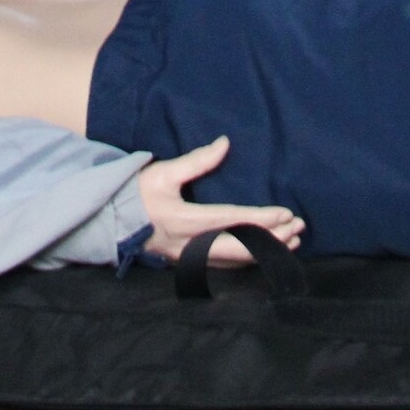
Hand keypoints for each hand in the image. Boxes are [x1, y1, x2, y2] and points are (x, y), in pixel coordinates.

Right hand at [137, 139, 302, 264]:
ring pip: (235, 261)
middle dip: (273, 240)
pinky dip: (247, 260)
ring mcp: (190, 258)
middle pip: (242, 248)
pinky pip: (224, 266)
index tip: (287, 214)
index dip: (262, 220)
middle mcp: (192, 245)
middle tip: (299, 230)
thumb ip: (196, 161)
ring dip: (265, 252)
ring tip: (290, 243)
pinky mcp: (187, 262)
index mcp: (187, 220)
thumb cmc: (137, 194)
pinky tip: (261, 255)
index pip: (234, 221)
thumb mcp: (163, 173)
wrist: (110, 222)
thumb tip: (224, 143)